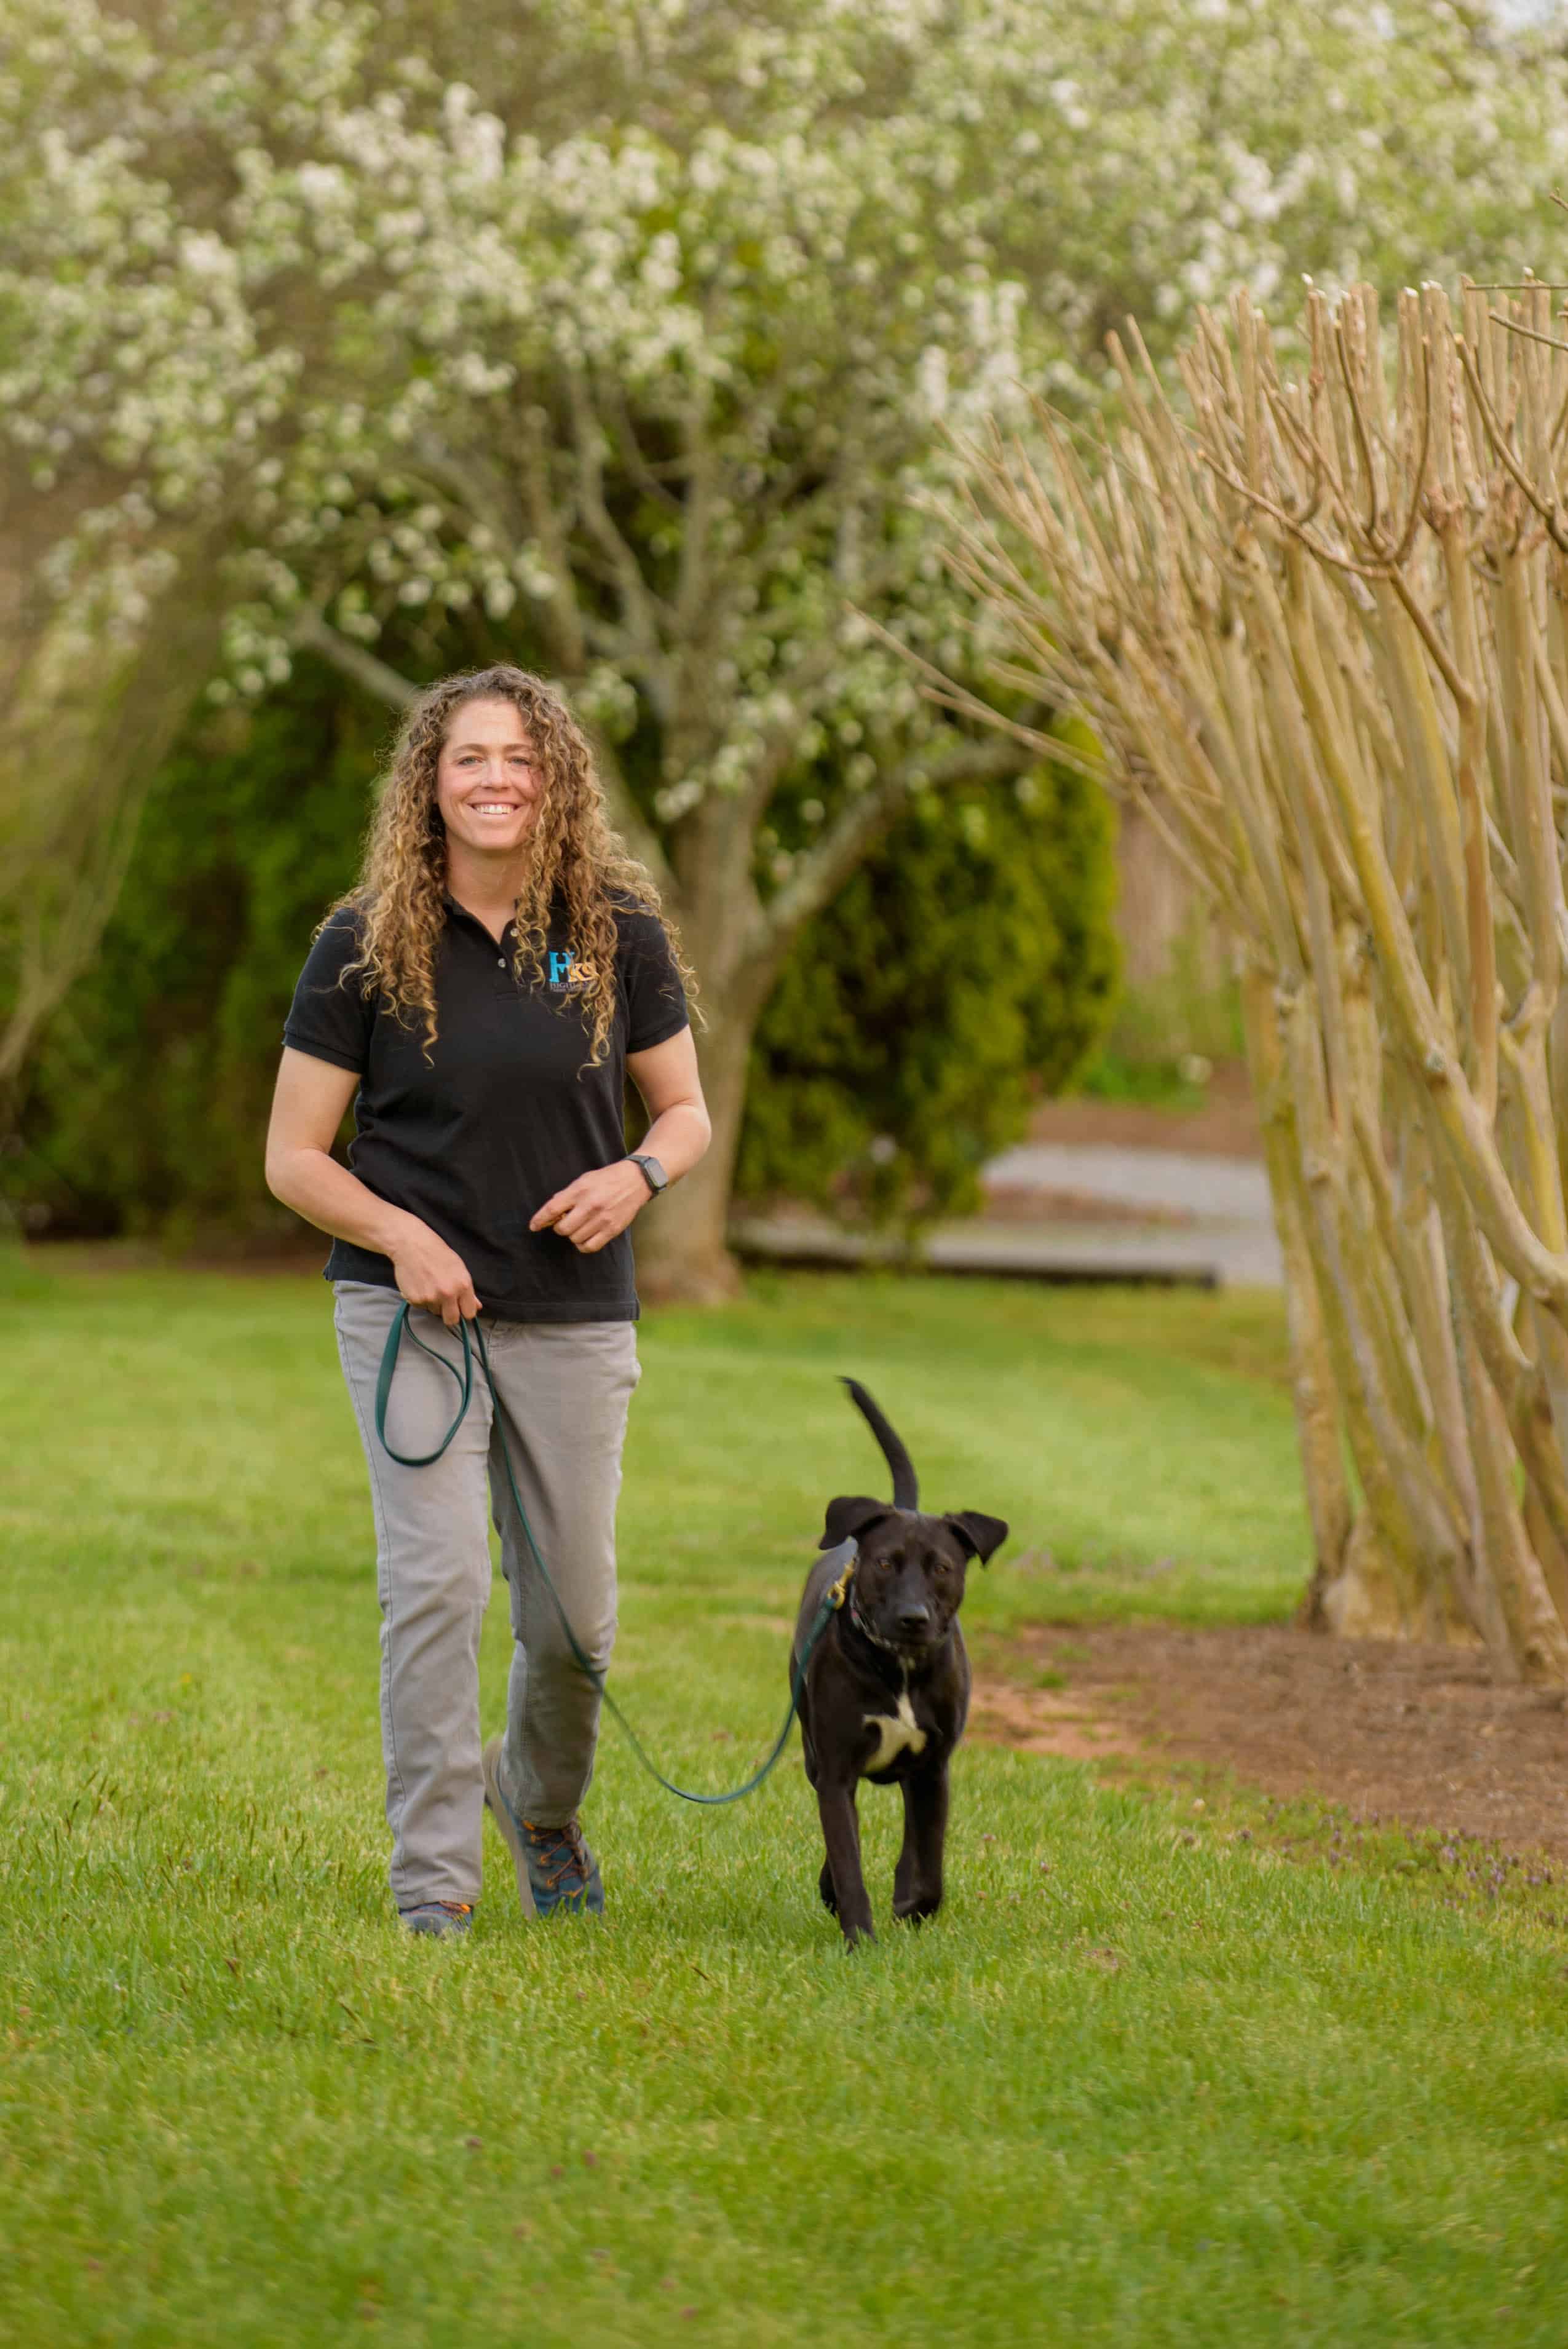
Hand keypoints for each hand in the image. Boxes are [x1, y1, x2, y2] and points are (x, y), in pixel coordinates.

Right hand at [390, 1218, 481, 1326]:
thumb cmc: (437, 1253)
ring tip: (430, 1285)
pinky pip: (422, 1307)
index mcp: (462, 1285)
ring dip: (434, 1304)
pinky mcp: (415, 1300)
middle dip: (449, 1315)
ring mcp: (430, 1298)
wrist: (411, 1245)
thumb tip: (477, 1306)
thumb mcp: (458, 1268)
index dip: (465, 1312)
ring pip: (435, 1311)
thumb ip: (468, 1291)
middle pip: (451, 1320)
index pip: (469, 1313)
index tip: (461, 1309)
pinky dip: (421, 1299)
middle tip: (444, 1303)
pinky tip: (420, 1284)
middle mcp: (448, 1294)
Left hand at [530, 1160, 649, 1253]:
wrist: (635, 1180)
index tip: (533, 1226)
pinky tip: (585, 1237)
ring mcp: (602, 1219)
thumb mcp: (583, 1180)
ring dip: (573, 1235)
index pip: (552, 1209)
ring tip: (579, 1226)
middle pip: (563, 1228)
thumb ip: (567, 1195)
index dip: (539, 1220)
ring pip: (575, 1238)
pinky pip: (590, 1246)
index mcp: (579, 1190)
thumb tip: (551, 1212)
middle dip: (560, 1227)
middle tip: (566, 1222)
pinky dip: (583, 1245)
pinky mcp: (612, 1229)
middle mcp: (590, 1205)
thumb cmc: (606, 1179)